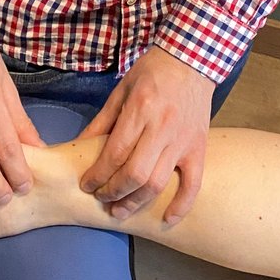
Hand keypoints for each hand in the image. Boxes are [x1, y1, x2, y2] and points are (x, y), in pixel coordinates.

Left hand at [78, 46, 212, 224]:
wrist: (192, 59)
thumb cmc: (154, 70)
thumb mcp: (122, 88)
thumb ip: (103, 119)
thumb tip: (81, 145)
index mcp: (140, 110)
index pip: (115, 153)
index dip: (98, 174)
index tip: (87, 184)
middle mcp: (162, 128)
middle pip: (135, 174)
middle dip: (113, 192)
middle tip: (101, 198)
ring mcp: (182, 140)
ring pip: (158, 183)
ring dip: (136, 202)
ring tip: (120, 210)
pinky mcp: (198, 147)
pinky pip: (193, 184)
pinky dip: (181, 205)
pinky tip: (167, 220)